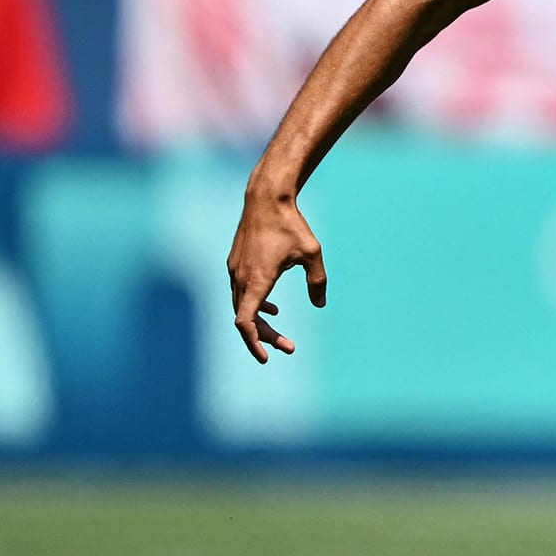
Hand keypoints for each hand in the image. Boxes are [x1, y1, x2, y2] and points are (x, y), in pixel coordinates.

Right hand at [227, 183, 327, 361]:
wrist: (266, 197)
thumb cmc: (291, 224)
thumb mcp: (312, 253)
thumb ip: (317, 282)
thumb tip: (320, 304)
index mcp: (257, 280)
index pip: (245, 321)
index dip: (253, 342)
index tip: (266, 357)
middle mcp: (241, 277)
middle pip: (246, 319)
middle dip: (265, 337)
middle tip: (289, 348)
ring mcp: (235, 270)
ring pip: (242, 306)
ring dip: (260, 322)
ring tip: (281, 332)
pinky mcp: (236, 263)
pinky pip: (241, 293)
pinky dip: (254, 305)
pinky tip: (272, 309)